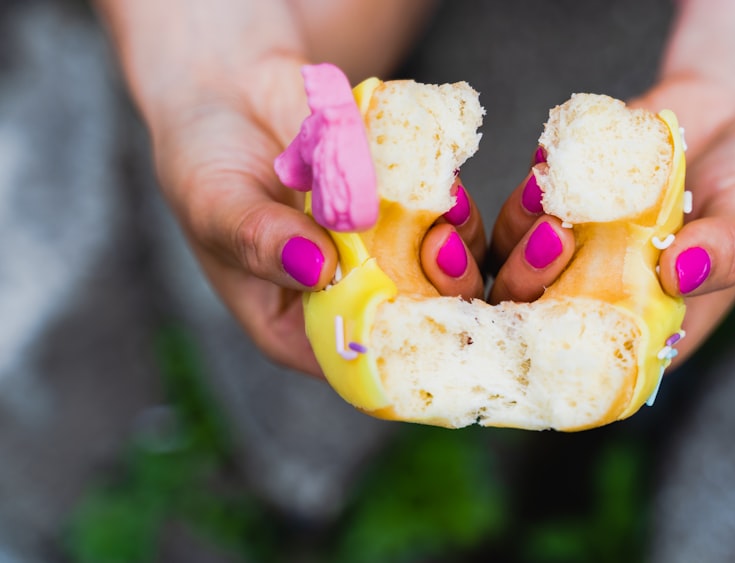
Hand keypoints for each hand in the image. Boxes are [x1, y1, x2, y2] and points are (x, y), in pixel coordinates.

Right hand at [147, 55, 485, 375]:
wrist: (230, 90)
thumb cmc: (204, 160)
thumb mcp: (215, 203)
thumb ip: (259, 238)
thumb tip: (316, 267)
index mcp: (296, 328)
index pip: (357, 364)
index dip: (397, 348)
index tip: (418, 308)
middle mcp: (348, 299)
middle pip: (412, 323)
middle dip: (439, 292)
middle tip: (438, 244)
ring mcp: (381, 255)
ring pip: (441, 274)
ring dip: (455, 245)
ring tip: (447, 206)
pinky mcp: (403, 212)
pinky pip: (443, 220)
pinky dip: (452, 206)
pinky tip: (448, 182)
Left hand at [489, 0, 734, 368]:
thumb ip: (725, 249)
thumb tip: (681, 272)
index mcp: (648, 326)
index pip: (586, 364)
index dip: (551, 355)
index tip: (544, 322)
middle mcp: (602, 293)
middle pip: (535, 312)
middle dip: (527, 279)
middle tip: (555, 234)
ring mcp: (578, 249)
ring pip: (515, 259)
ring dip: (519, 231)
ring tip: (544, 186)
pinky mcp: (565, 202)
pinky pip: (525, 209)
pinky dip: (526, 192)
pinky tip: (544, 163)